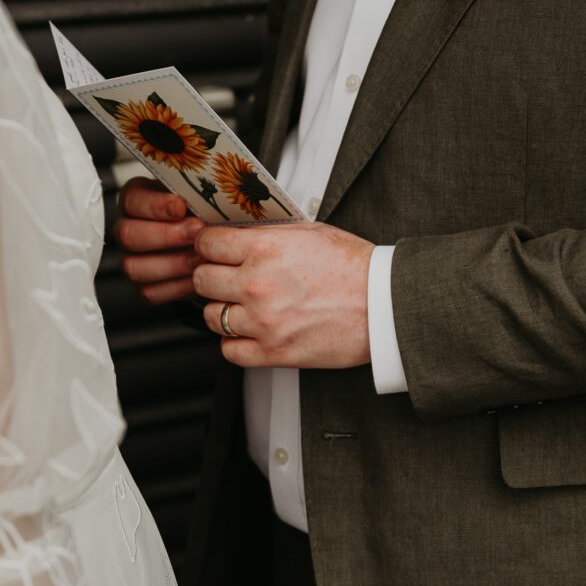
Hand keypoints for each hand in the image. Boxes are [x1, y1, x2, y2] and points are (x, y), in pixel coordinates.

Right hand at [113, 177, 204, 303]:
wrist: (213, 242)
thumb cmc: (204, 211)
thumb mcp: (200, 194)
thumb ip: (198, 191)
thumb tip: (212, 192)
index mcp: (135, 200)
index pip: (132, 201)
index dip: (155, 206)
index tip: (181, 206)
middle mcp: (127, 229)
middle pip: (128, 235)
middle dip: (166, 235)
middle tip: (197, 232)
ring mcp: (131, 259)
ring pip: (135, 267)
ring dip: (173, 263)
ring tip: (202, 257)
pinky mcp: (143, 286)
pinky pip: (150, 291)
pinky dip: (176, 286)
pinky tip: (198, 276)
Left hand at [193, 222, 373, 368]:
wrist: (383, 305)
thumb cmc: (354, 268)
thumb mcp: (309, 232)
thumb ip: (268, 233)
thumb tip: (238, 232)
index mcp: (266, 249)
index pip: (207, 244)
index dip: (207, 245)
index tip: (212, 250)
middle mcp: (258, 285)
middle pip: (202, 280)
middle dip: (211, 276)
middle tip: (225, 277)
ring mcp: (263, 321)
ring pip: (211, 317)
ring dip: (222, 310)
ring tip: (242, 306)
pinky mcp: (273, 352)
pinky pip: (229, 351)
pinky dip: (235, 343)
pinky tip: (250, 332)